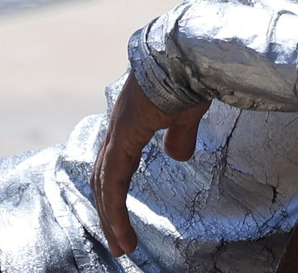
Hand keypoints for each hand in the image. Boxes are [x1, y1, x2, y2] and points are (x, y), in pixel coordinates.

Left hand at [92, 76, 209, 257]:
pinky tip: (123, 231)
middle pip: (105, 179)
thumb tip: (176, 156)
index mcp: (131, 121)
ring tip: (123, 247)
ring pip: (105, 184)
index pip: (116, 166)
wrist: (189, 50)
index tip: (125, 221)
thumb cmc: (192, 73)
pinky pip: (114, 181)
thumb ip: (179, 135)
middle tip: (121, 244)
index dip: (117, 195)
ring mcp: (118, 129)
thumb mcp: (187, 112)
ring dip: (111, 218)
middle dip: (109, 212)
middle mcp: (118, 126)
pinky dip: (116, 209)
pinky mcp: (123, 134)